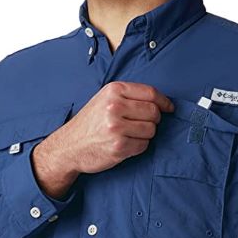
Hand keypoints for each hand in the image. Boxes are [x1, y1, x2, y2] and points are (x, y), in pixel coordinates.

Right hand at [31, 81, 174, 196]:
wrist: (69, 146)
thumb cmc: (90, 123)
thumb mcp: (104, 99)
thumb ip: (129, 96)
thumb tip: (161, 101)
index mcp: (113, 91)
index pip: (150, 93)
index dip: (164, 101)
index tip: (169, 108)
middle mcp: (114, 107)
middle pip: (154, 112)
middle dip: (153, 120)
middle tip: (141, 124)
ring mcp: (116, 127)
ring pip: (151, 130)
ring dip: (145, 134)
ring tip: (129, 134)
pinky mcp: (118, 146)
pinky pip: (143, 145)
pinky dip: (138, 146)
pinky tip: (125, 144)